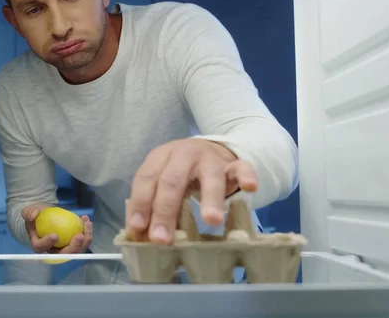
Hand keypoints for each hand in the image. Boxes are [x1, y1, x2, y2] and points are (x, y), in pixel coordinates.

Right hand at [21, 204, 92, 253]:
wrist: (46, 216)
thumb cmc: (37, 215)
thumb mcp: (29, 211)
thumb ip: (29, 212)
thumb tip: (33, 215)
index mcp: (38, 244)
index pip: (40, 247)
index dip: (47, 243)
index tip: (55, 235)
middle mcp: (52, 250)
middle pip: (63, 255)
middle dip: (73, 247)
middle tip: (80, 235)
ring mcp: (64, 248)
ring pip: (76, 250)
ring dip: (85, 239)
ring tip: (87, 224)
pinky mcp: (73, 244)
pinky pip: (82, 242)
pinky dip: (87, 232)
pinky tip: (86, 220)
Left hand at [126, 138, 257, 243]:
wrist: (211, 149)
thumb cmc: (180, 173)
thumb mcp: (162, 183)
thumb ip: (152, 205)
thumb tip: (139, 236)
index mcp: (160, 157)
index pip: (146, 179)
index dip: (141, 203)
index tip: (138, 228)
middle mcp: (183, 154)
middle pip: (172, 181)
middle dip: (165, 211)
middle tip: (162, 239)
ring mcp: (210, 158)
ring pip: (210, 177)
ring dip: (210, 199)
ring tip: (210, 221)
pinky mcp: (233, 163)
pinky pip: (242, 168)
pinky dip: (246, 176)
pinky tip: (250, 188)